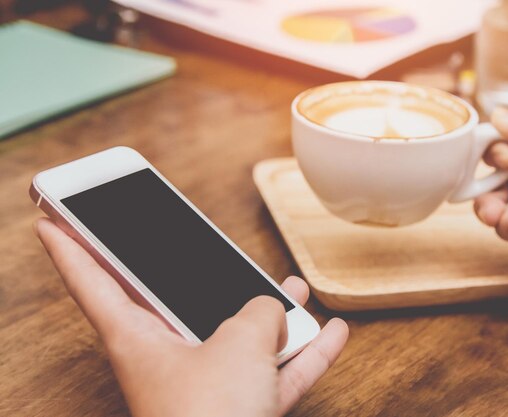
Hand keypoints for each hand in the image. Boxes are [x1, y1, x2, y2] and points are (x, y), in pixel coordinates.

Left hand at [34, 218, 348, 416]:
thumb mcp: (239, 343)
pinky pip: (273, 372)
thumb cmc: (213, 415)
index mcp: (138, 338)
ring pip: (238, 338)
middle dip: (198, 274)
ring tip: (293, 286)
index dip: (70, 248)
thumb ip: (261, 313)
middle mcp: (169, 359)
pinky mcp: (240, 410)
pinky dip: (302, 354)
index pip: (91, 281)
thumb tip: (278, 313)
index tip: (50, 221)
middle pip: (177, 303)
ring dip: (271, 315)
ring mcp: (208, 387)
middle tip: (192, 244)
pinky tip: (331, 332)